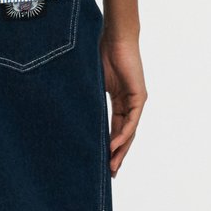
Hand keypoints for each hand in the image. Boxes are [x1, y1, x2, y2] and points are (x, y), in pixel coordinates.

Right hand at [100, 35, 147, 176]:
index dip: (109, 145)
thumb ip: (89, 98)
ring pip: (129, 132)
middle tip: (109, 173)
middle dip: (116, 154)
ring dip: (120, 150)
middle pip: (124, 135)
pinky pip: (131, 121)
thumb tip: (71, 111)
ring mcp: (135, 101)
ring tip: (112, 166)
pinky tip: (115, 146)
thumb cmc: (101, 53)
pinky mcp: (139, 97)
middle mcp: (129, 103)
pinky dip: (123, 134)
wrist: (114, 37)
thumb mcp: (93, 82)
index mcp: (118, 100)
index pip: (115, 128)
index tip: (100, 161)